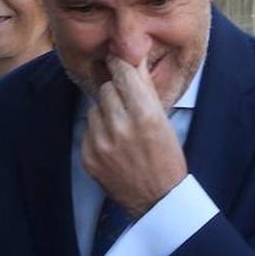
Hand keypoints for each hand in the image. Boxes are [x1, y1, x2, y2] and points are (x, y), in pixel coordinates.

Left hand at [81, 55, 186, 217]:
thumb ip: (145, 89)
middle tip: (125, 103)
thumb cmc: (166, 157)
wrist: (157, 199)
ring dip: (105, 112)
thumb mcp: (163, 120)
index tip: (116, 59)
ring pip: (94, 108)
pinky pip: (88, 130)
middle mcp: (121, 128)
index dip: (119, 64)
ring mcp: (101, 144)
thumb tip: (133, 57)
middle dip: (114, 91)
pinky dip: (98, 132)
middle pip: (105, 88)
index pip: (123, 73)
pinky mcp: (88, 157)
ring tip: (121, 128)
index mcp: (145, 115)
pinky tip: (113, 144)